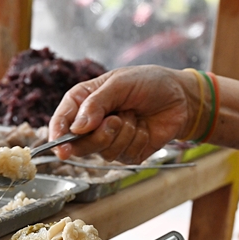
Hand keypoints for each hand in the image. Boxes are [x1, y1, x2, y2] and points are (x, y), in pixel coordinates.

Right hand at [49, 66, 196, 161]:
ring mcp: (110, 140)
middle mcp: (93, 123)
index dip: (58, 136)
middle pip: (80, 144)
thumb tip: (77, 128)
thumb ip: (97, 103)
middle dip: (99, 134)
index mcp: (83, 101)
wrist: (180, 97)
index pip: (62, 121)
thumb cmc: (149, 83)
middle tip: (115, 120)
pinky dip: (137, 140)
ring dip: (124, 133)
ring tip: (135, 116)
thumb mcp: (120, 83)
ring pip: (104, 151)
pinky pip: (124, 156)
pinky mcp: (127, 152)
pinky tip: (144, 127)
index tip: (61, 148)